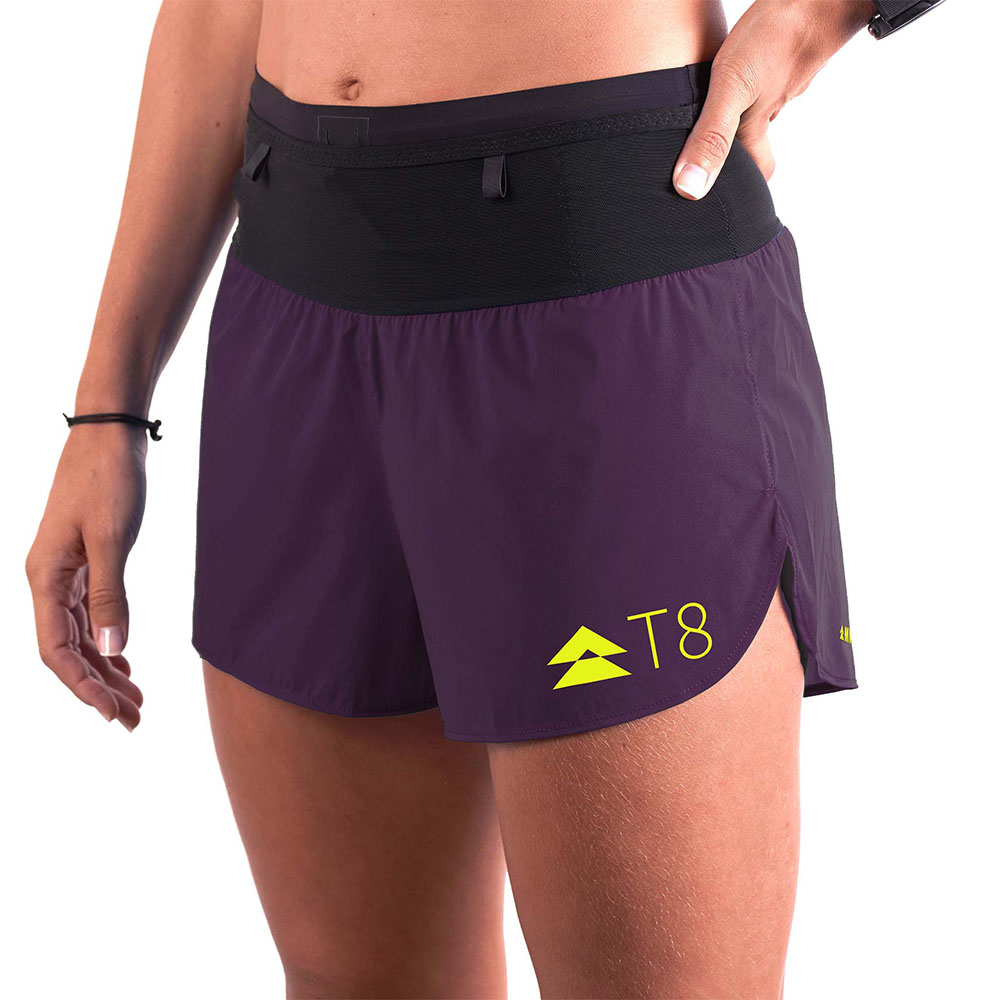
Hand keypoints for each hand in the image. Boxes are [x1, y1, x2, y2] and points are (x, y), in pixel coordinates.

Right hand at [26, 424, 146, 729]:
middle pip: (69, 650)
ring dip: (106, 669)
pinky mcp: (84, 561)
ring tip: (136, 700)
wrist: (112, 434)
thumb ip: (110, 595)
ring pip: (82, 635)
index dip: (81, 687)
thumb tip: (111, 652)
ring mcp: (65, 571)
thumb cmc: (108, 479)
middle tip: (134, 719)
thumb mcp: (111, 538)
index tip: (111, 715)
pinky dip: (108, 641)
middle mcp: (48, 579)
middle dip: (99, 688)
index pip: (56, 650)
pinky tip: (125, 661)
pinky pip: (90, 615)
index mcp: (45, 577)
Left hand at [673, 0, 875, 198]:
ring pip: (755, 111)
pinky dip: (743, 88)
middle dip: (733, 157)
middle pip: (754, 145)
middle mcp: (770, 107)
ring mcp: (778, 80)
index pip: (755, 172)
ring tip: (706, 127)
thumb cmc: (776, 33)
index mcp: (756, 126)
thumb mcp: (732, 87)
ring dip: (734, 121)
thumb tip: (690, 190)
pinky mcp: (779, 54)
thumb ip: (712, 136)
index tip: (722, 203)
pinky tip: (730, 78)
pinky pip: (759, 81)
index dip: (742, 190)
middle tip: (705, 166)